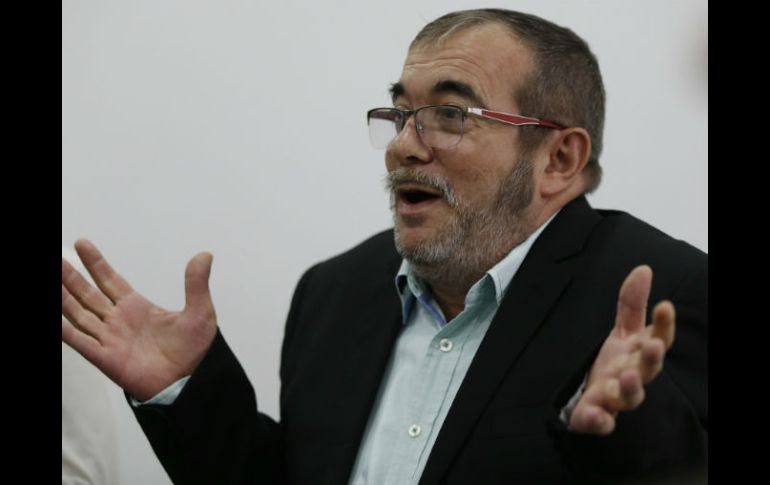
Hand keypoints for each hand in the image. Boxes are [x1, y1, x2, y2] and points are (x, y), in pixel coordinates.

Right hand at [61, 239, 217, 400]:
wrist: (190, 382)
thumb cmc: (193, 351)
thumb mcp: (200, 311)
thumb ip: (196, 284)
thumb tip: (205, 254)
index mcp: (137, 307)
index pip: (111, 280)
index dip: (96, 263)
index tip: (81, 243)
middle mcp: (119, 320)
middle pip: (89, 294)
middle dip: (72, 277)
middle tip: (58, 259)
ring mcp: (110, 339)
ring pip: (79, 313)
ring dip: (64, 297)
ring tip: (53, 279)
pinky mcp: (107, 358)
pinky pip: (81, 342)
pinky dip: (66, 330)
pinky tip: (56, 318)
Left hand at [569, 265, 674, 433]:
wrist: (592, 397)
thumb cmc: (616, 362)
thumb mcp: (623, 331)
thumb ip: (632, 303)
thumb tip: (644, 268)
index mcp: (640, 355)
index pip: (659, 338)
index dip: (664, 325)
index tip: (665, 305)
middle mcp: (633, 376)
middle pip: (648, 370)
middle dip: (652, 359)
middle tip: (653, 346)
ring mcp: (615, 398)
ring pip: (629, 398)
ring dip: (630, 388)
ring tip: (626, 376)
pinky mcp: (596, 416)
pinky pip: (600, 421)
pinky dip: (599, 421)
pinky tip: (598, 416)